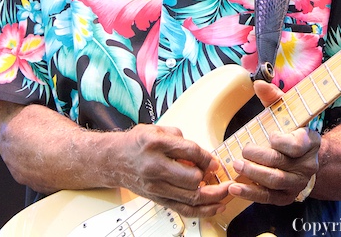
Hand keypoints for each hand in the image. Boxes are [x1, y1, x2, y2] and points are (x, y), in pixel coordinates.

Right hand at [112, 123, 231, 217]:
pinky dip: (203, 210)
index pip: (190, 152)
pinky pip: (184, 209)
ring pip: (190, 197)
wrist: (114, 159)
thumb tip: (201, 153)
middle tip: (220, 175)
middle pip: (192, 178)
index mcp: (156, 144)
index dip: (207, 157)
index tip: (215, 161)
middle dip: (210, 177)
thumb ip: (180, 139)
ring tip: (226, 191)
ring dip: (213, 196)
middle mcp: (155, 167)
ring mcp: (156, 186)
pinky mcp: (158, 198)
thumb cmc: (136, 143)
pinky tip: (216, 206)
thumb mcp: (157, 130)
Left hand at [227, 80, 319, 205]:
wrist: (305, 158)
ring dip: (253, 174)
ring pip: (274, 181)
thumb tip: (257, 84)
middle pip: (281, 164)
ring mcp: (297, 183)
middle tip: (243, 150)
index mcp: (311, 142)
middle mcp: (307, 165)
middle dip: (259, 157)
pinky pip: (268, 198)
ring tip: (236, 165)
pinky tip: (235, 188)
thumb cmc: (291, 131)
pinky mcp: (286, 197)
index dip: (283, 142)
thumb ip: (273, 97)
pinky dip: (250, 193)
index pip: (298, 145)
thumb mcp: (286, 111)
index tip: (271, 136)